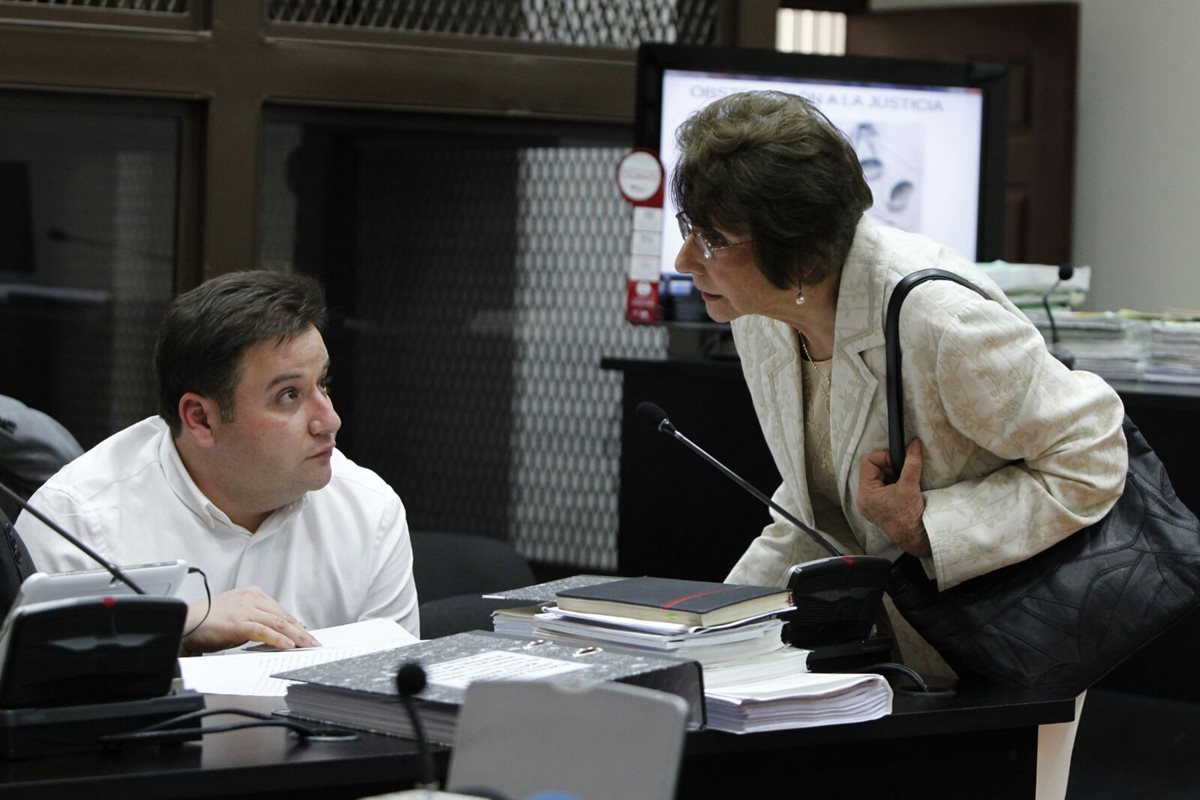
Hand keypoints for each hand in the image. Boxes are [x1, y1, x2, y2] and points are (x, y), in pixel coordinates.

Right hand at [180, 586, 320, 654]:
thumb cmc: (208, 620)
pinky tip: (288, 646)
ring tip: (309, 646)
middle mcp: (252, 598)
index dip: (296, 626)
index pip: (281, 612)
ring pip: (278, 624)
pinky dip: (278, 639)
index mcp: (253, 594)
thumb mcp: (237, 615)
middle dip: (301, 632)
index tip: (307, 636)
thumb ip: (256, 620)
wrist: (185, 621)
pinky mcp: (239, 623)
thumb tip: (276, 634)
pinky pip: (264, 631)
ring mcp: (246, 610)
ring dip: (296, 637)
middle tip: (315, 643)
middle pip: (283, 617)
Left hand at [857, 439, 931, 557]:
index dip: (884, 458)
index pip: (868, 461)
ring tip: (903, 483)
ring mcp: (870, 503)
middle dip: (889, 467)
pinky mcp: (877, 506)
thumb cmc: (909, 517)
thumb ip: (912, 463)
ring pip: (878, 477)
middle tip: (903, 474)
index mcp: (865, 492)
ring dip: (892, 475)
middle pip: (872, 468)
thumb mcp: (910, 485)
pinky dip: (893, 484)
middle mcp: (863, 498)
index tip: (899, 462)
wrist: (915, 537)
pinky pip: (882, 487)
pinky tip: (902, 490)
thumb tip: (914, 444)